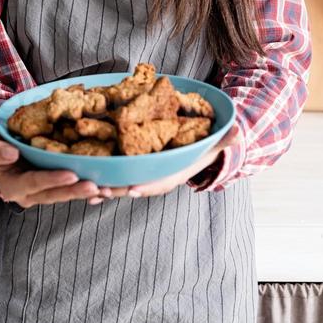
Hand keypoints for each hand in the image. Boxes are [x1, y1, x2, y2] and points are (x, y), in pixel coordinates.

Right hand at [0, 125, 102, 208]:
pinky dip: (93, 189)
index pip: (35, 183)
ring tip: (111, 190)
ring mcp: (44, 192)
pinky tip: (112, 188)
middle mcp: (31, 195)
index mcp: (13, 186)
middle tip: (97, 186)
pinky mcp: (55, 186)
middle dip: (77, 190)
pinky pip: (74, 189)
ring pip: (69, 194)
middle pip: (56, 194)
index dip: (53, 179)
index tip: (71, 174)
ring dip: (91, 193)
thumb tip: (10, 153)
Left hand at [88, 124, 240, 203]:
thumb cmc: (200, 147)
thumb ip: (224, 138)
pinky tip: (83, 178)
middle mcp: (154, 178)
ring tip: (86, 190)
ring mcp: (141, 175)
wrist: (190, 152)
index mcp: (172, 174)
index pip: (159, 183)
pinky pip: (114, 175)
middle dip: (119, 190)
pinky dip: (100, 178)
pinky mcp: (130, 168)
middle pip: (135, 186)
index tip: (134, 189)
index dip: (147, 186)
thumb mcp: (213, 142)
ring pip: (121, 184)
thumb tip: (239, 131)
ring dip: (104, 188)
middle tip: (100, 190)